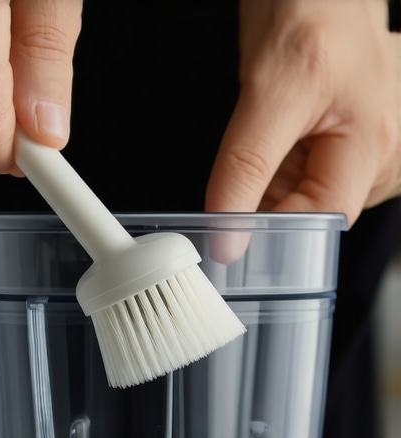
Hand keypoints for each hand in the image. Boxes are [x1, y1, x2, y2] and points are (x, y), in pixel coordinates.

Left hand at [205, 0, 400, 226]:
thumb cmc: (308, 11)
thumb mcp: (264, 94)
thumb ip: (244, 170)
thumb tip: (228, 229)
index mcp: (375, 139)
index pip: (324, 219)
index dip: (277, 235)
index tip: (236, 238)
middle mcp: (386, 148)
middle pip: (321, 211)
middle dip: (276, 203)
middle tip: (248, 179)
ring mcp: (374, 144)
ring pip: (315, 194)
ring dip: (280, 184)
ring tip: (277, 139)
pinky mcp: (357, 141)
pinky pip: (316, 174)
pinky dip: (287, 170)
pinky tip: (288, 139)